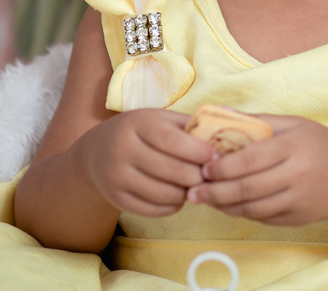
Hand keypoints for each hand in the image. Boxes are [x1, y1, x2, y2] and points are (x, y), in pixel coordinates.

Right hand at [81, 109, 215, 216]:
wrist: (97, 152)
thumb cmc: (141, 132)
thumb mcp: (160, 119)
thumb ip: (190, 124)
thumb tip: (230, 125)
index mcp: (137, 123)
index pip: (172, 140)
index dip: (197, 151)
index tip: (215, 157)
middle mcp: (123, 149)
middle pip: (171, 170)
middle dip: (197, 176)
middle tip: (211, 177)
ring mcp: (117, 176)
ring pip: (164, 193)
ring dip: (187, 193)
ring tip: (195, 186)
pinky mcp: (116, 198)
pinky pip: (153, 209)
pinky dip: (173, 206)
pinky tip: (178, 196)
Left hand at [187, 115, 327, 225]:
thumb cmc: (321, 143)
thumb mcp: (294, 124)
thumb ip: (257, 121)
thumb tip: (220, 112)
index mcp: (294, 146)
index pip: (250, 159)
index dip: (223, 166)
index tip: (203, 166)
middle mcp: (298, 174)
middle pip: (247, 188)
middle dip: (215, 191)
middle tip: (193, 190)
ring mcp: (299, 200)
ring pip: (253, 208)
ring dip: (224, 205)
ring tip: (204, 198)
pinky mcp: (299, 218)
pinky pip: (263, 218)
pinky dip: (242, 213)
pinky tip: (227, 205)